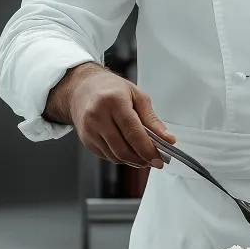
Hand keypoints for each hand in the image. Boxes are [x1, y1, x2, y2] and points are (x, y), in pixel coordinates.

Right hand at [49, 63, 173, 167]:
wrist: (82, 87)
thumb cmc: (111, 88)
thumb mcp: (137, 95)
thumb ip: (152, 119)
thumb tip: (166, 138)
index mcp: (114, 101)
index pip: (133, 133)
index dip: (148, 150)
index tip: (159, 159)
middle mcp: (98, 116)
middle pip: (123, 149)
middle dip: (142, 159)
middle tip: (154, 161)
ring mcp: (89, 129)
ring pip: (115, 156)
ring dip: (132, 161)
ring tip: (143, 156)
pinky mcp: (85, 140)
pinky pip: (107, 156)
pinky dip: (121, 157)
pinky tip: (128, 150)